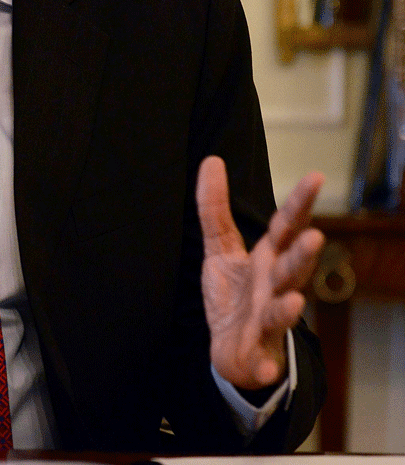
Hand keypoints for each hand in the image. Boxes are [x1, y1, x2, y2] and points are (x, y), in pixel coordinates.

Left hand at [196, 155, 324, 390]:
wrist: (232, 348)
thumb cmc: (234, 293)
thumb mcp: (220, 247)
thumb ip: (214, 208)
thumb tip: (211, 161)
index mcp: (268, 258)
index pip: (286, 227)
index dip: (300, 203)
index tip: (316, 176)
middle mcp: (274, 287)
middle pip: (292, 269)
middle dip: (303, 256)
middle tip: (315, 237)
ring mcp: (267, 321)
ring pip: (282, 313)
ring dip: (288, 308)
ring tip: (294, 300)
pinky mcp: (255, 353)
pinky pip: (260, 361)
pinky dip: (262, 365)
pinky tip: (264, 368)